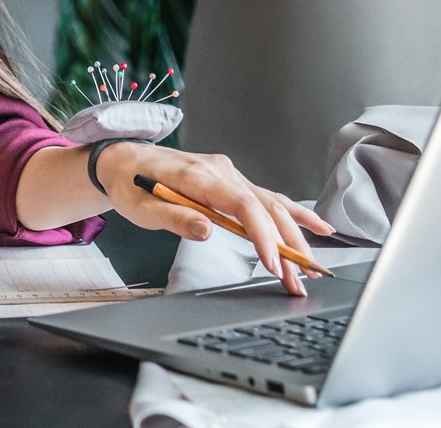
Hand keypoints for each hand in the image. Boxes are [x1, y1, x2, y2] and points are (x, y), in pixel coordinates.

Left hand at [96, 143, 333, 294]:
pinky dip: (293, 214)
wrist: (123, 160)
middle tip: (300, 280)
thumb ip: (175, 216)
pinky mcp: (231, 181)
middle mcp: (220, 171)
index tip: (273, 263)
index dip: (263, 235)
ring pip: (271, 204)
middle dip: (287, 245)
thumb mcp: (142, 206)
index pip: (243, 205)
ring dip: (293, 236)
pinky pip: (267, 198)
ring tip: (311, 267)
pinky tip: (317, 228)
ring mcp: (229, 174)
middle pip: (265, 207)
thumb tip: (206, 229)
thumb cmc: (131, 184)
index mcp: (199, 176)